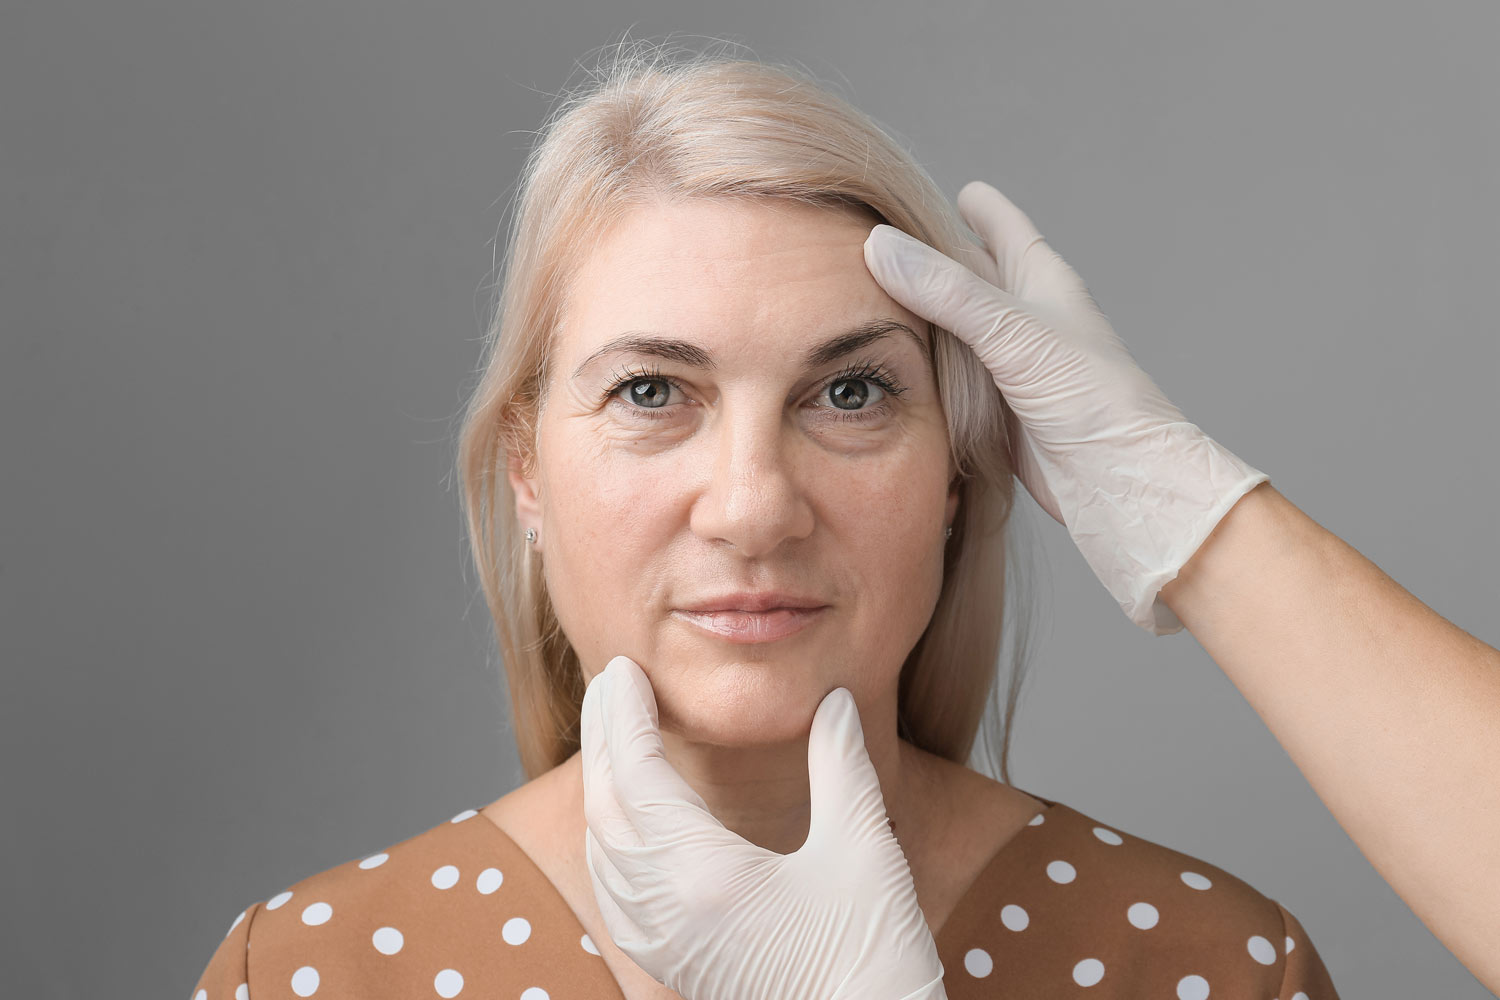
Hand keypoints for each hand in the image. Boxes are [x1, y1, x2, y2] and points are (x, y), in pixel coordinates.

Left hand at [579, 655, 947, 999]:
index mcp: (705, 875)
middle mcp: (669, 912)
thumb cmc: (873, 960)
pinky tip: (628, 829)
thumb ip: (841, 767)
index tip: (623, 672)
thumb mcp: (865, 850)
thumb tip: (835, 701)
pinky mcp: (679, 964)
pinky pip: (617, 895)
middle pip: (606, 810)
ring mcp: (668, 944)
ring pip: (603, 853)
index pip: (637, 777)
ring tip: (617, 741)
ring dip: (602, 789)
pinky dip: (610, 844)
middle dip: (603, 740)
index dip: (624, 717)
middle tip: (611, 687)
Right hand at [863, 180, 1269, 634]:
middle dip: (938, 261)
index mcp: (1043, 284)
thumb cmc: (1093, 400)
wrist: (1120, 484)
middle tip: (892, 244)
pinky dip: (928, 372)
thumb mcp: (1014, 332)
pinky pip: (954, 383)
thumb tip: (877, 243)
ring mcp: (1013, 371)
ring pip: (959, 333)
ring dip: (925, 319)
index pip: (1007, 232)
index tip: (963, 191)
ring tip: (879, 302)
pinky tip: (899, 371)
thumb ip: (946, 291)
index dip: (984, 209)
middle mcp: (1027, 323)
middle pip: (974, 279)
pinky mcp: (1000, 416)